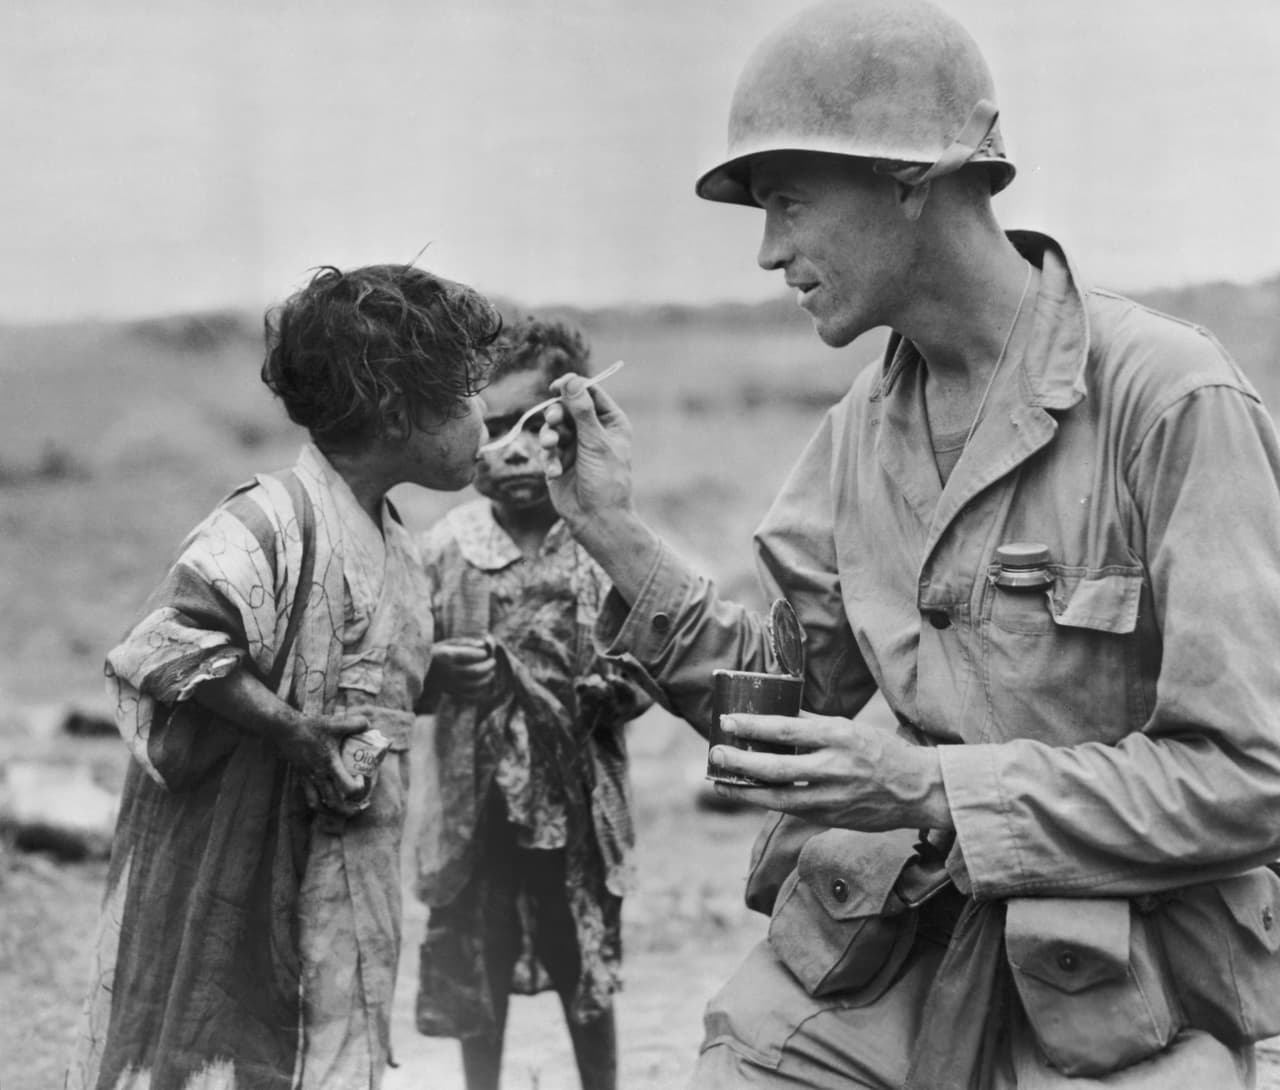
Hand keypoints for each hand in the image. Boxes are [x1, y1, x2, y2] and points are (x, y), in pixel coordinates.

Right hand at [279, 709, 371, 814]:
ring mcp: (308, 779)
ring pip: (319, 806)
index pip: (346, 787)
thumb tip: (369, 726)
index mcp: (329, 764)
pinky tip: (328, 804)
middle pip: (334, 803)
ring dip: (333, 812)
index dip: (358, 788)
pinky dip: (320, 805)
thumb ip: (356, 723)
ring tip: (344, 812)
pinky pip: (310, 798)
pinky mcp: (301, 778)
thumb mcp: (336, 723)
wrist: (286, 730)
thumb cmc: (312, 727)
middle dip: (349, 809)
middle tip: (360, 806)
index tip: (362, 779)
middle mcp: (319, 775)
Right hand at [427, 637, 497, 697]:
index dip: (482, 654)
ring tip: (491, 673)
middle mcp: (449, 671)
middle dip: (488, 666)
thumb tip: (483, 645)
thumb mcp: (447, 643)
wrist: (417, 670)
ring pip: (473, 684)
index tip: (485, 652)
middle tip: (493, 662)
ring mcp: (449, 683)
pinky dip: (478, 690)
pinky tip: (483, 683)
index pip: (470, 656)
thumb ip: (465, 642)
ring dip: (486, 679)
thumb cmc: (435, 653)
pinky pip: (468, 694)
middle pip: (474, 671)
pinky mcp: (450, 691)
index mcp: (447, 656)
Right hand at [537, 376, 635, 532]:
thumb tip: (571, 380)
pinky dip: (549, 459)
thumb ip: (582, 411)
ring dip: (549, 436)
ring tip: (552, 447)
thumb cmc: (605, 481)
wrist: (596, 519)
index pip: (589, 393)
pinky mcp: (559, 460)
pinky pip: (546, 450)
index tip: (557, 387)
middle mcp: (592, 430)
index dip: (572, 386)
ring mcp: (574, 445)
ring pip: (552, 427)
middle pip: (566, 407)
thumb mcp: (595, 442)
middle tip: (554, 421)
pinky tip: (555, 472)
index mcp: (610, 422)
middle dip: (557, 414)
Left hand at [708, 711, 953, 832]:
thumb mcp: (850, 729)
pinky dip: (768, 801)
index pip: (786, 730)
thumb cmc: (883, 753)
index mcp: (838, 737)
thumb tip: (777, 712)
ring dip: (745, 791)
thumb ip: (813, 724)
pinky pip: (792, 809)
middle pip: (776, 767)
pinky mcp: (831, 818)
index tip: (726, 723)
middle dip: (740, 763)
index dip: (752, 727)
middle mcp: (833, 767)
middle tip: (716, 754)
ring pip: (778, 797)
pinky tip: (751, 795)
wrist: (920, 791)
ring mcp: (832, 797)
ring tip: (720, 783)